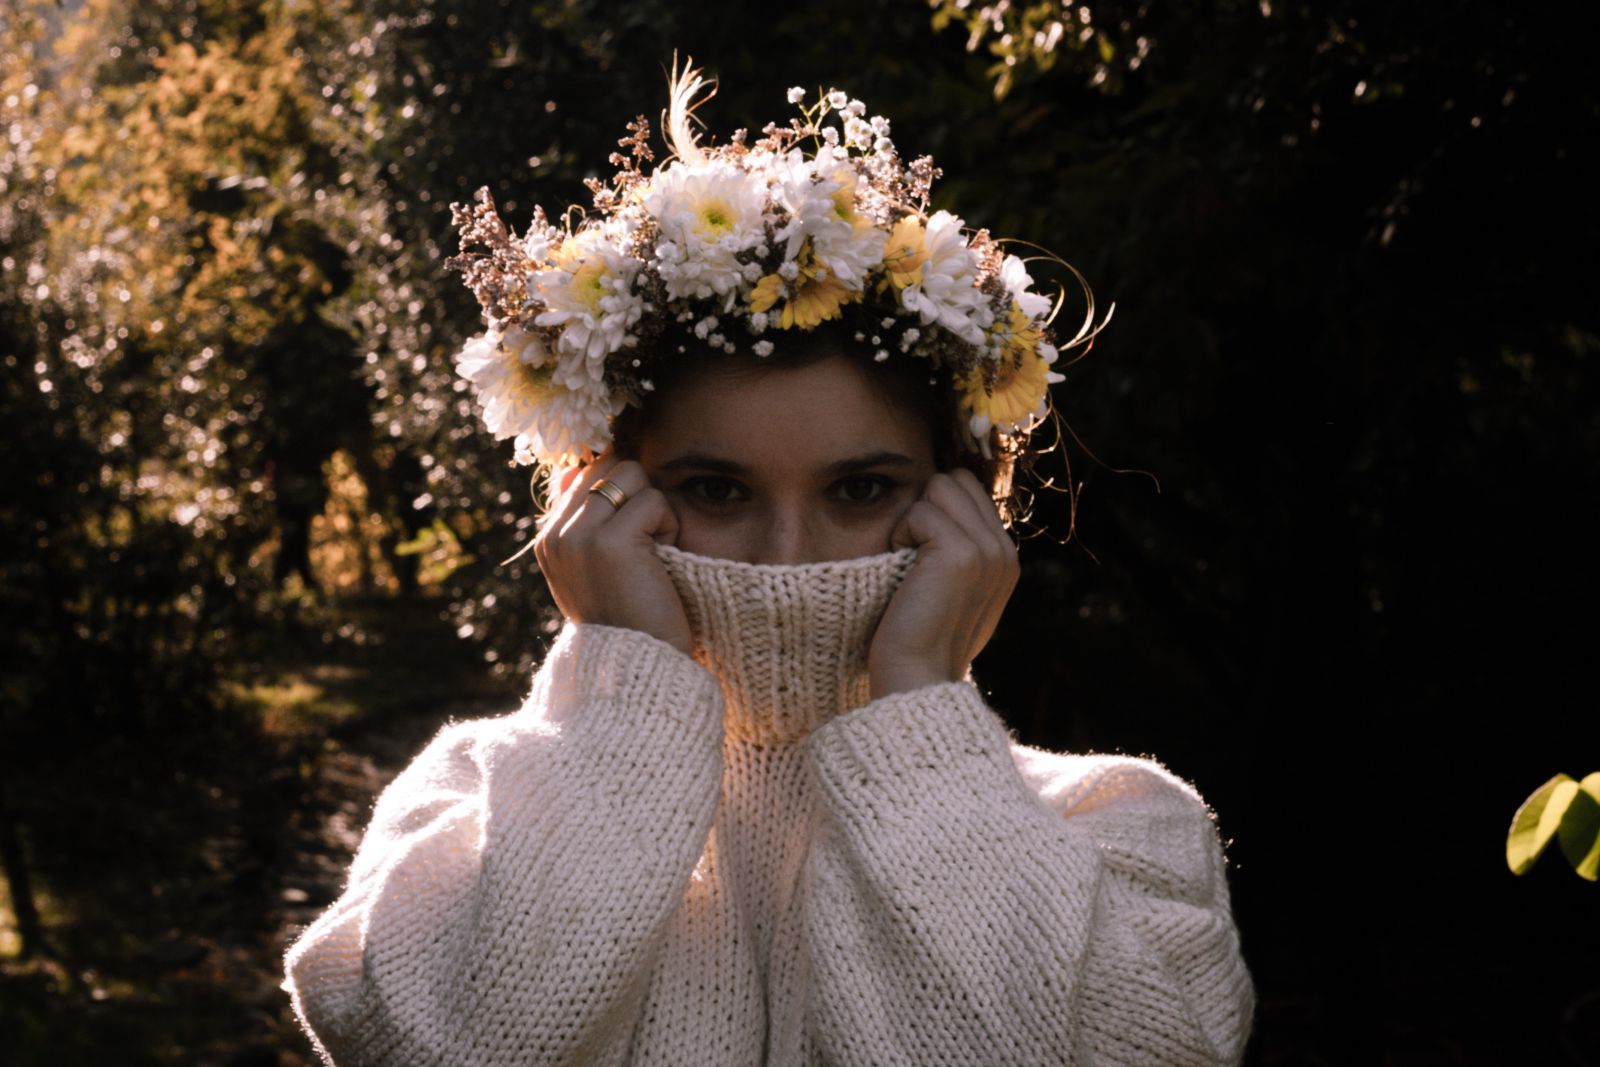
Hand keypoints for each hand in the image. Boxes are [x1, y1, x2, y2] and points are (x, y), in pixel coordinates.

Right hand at [532, 452, 693, 655]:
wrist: (638, 666)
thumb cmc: (631, 618)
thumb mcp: (596, 568)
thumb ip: (585, 521)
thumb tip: (577, 466)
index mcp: (548, 539)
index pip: (587, 471)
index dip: (624, 492)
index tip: (634, 537)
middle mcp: (556, 534)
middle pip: (612, 465)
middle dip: (639, 497)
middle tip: (646, 546)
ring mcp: (579, 535)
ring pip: (633, 474)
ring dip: (656, 510)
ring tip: (652, 554)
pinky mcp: (611, 540)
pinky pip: (655, 501)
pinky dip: (670, 528)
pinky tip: (662, 563)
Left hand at [867, 468, 1019, 699]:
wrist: (917, 677)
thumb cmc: (922, 637)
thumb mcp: (956, 590)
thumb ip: (962, 549)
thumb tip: (939, 502)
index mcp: (1005, 557)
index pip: (969, 488)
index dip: (936, 508)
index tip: (923, 552)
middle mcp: (1003, 550)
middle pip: (955, 480)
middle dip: (926, 507)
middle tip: (915, 555)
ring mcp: (986, 550)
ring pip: (939, 487)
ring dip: (913, 519)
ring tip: (910, 562)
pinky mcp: (960, 553)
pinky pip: (920, 511)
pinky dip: (901, 535)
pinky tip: (904, 570)